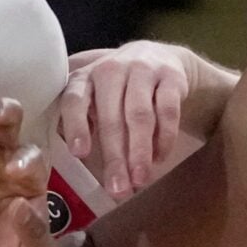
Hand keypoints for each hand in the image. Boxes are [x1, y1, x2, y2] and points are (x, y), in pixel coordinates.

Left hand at [60, 40, 201, 197]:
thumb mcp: (94, 96)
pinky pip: (168, 111)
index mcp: (85, 78)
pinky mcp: (171, 77)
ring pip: (140, 115)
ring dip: (140, 152)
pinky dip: (164, 138)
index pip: (75, 100)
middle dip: (115, 157)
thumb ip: (82, 121)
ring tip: (140, 179)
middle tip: (118, 188)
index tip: (79, 154)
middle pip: (112, 117)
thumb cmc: (118, 89)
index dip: (76, 126)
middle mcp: (111, 70)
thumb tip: (76, 162)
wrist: (160, 58)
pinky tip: (159, 158)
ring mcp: (142, 70)